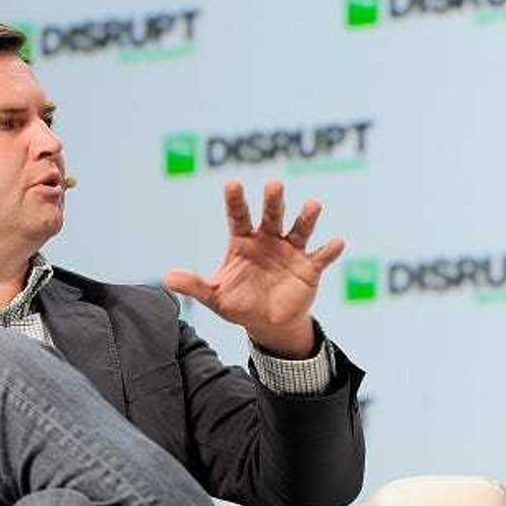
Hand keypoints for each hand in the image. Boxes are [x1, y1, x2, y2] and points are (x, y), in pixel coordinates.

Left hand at [164, 180, 343, 357]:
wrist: (267, 322)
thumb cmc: (239, 303)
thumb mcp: (214, 296)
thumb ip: (194, 285)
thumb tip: (167, 278)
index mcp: (243, 242)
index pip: (238, 217)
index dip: (235, 201)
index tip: (232, 184)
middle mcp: (268, 241)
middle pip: (271, 216)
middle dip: (273, 201)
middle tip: (274, 185)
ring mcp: (290, 252)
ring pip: (299, 230)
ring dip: (306, 218)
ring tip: (313, 204)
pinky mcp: (309, 268)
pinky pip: (321, 257)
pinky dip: (330, 250)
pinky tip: (337, 242)